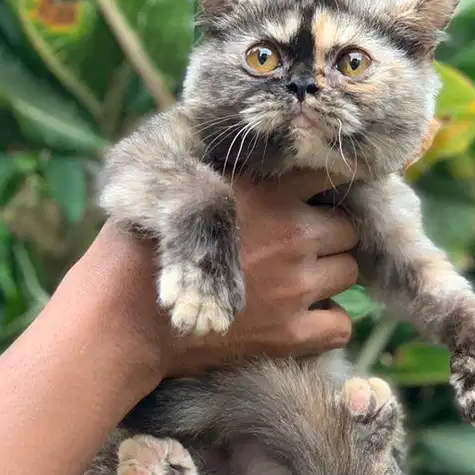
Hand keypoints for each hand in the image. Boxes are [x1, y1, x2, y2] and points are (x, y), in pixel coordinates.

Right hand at [71, 169, 358, 380]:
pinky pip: (341, 325)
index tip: (318, 197)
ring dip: (329, 275)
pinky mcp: (290, 334)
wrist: (125, 315)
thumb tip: (260, 139)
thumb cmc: (141, 241)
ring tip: (295, 280)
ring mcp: (296, 286)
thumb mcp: (180, 178)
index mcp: (269, 188)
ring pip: (349, 272)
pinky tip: (302, 317)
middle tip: (297, 246)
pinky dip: (327, 322)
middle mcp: (292, 233)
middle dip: (328, 235)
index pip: (333, 173)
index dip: (326, 186)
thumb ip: (231, 164)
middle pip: (347, 228)